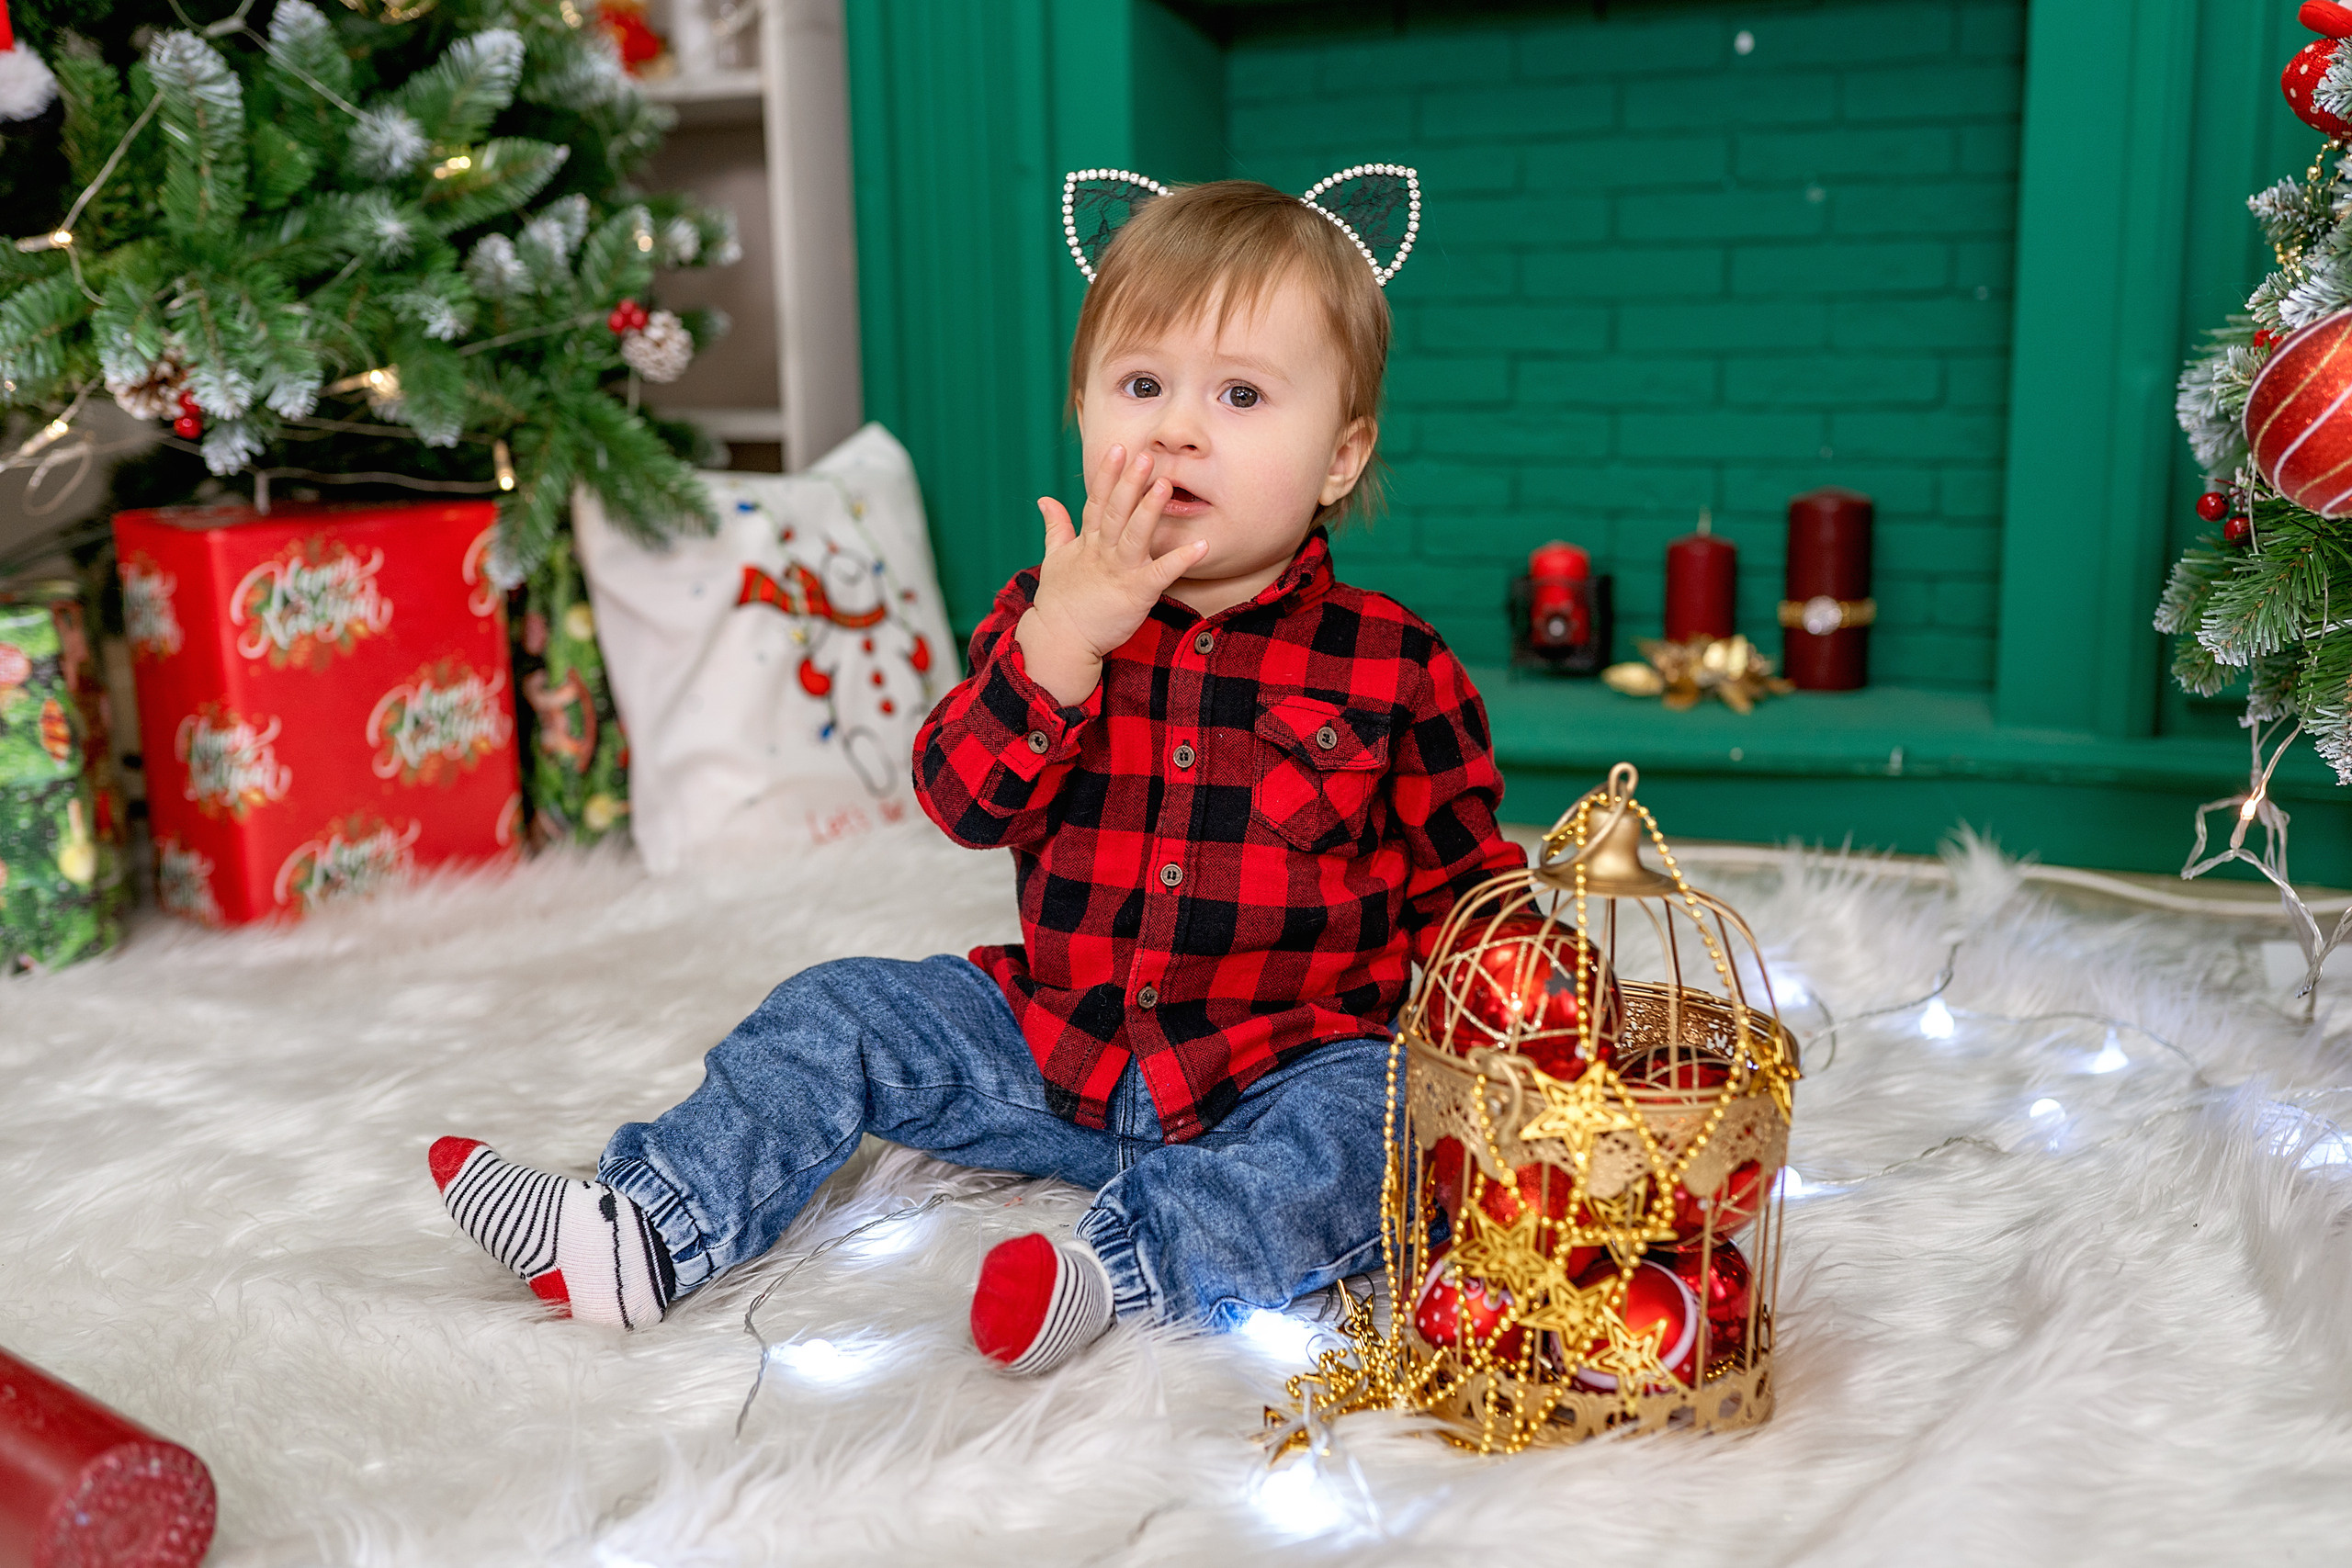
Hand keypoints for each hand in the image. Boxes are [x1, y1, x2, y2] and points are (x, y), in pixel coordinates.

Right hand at [1016, 444, 1206, 705]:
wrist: (1059, 641)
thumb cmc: (1059, 601)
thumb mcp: (1054, 558)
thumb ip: (1056, 527)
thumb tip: (1045, 500)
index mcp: (1087, 542)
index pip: (1097, 501)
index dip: (1108, 474)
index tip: (1118, 449)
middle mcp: (1102, 552)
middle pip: (1116, 511)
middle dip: (1129, 483)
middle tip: (1145, 456)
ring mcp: (1119, 572)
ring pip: (1134, 535)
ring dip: (1150, 510)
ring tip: (1166, 485)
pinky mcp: (1136, 594)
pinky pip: (1162, 574)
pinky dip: (1181, 561)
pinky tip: (1202, 546)